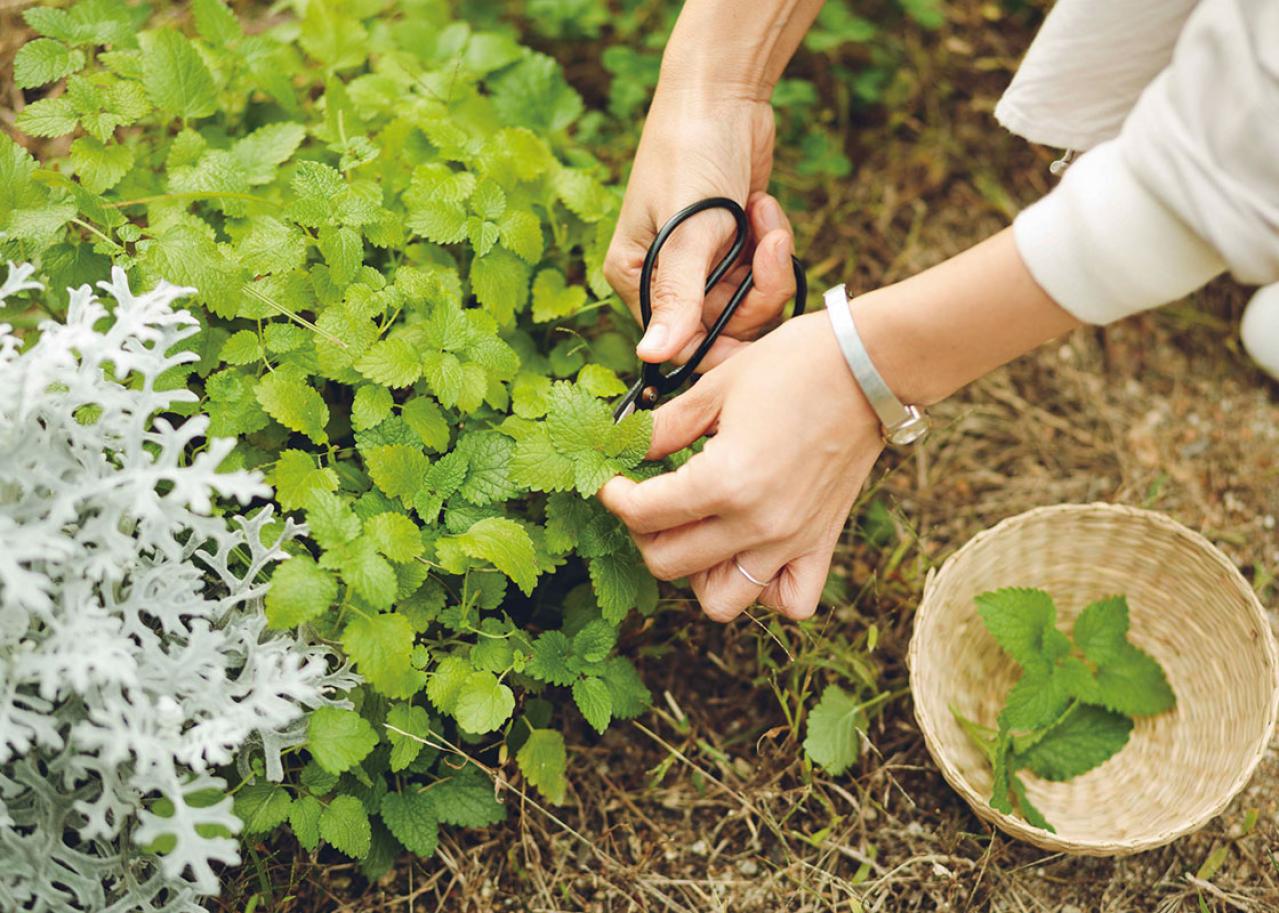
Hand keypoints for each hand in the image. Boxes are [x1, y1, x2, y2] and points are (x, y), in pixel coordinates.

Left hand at [598, 310, 884, 622]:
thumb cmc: (794, 365)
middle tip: (646, 502)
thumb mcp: (715, 386)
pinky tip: (749, 552)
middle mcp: (756, 524)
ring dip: (696, 573)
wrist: (870, 366)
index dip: (614, 497)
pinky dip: (764, 590)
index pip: (643, 514)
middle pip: (669, 564)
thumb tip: (626, 444)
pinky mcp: (821, 543)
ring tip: (696, 531)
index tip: (612, 481)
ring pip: (722, 599)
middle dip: (643, 535)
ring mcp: (791, 541)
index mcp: (725, 481)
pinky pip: (790, 600)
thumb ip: (665, 426)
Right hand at [603, 88, 799, 370]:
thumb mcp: (687, 232)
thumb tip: (650, 357)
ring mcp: (702, 263)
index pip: (680, 344)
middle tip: (768, 247)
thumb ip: (676, 297)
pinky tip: (763, 205)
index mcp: (636, 279)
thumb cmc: (691, 153)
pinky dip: (772, 242)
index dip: (722, 347)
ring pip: (750, 302)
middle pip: (724, 327)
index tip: (761, 343)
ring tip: (765, 215)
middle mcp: (665, 279)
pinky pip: (763, 273)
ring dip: (769, 262)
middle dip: (755, 291)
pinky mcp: (733, 247)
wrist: (723, 95)